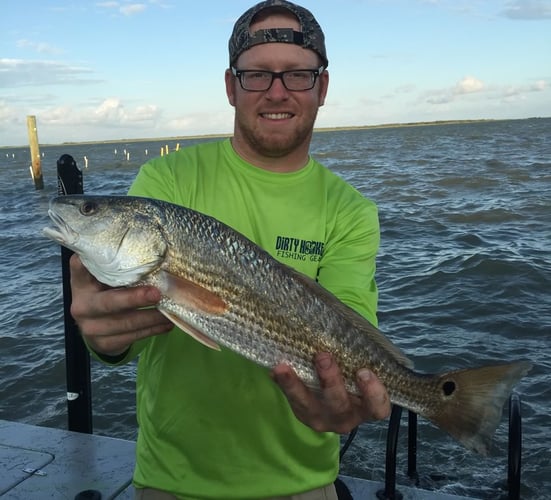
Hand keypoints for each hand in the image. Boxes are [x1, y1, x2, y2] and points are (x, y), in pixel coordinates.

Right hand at [69, 254, 172, 356]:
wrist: (98, 327)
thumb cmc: (107, 293)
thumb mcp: (105, 278)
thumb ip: (117, 266)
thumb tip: (149, 250)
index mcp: (81, 282)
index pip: (80, 267)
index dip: (93, 262)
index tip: (114, 255)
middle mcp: (81, 305)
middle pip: (108, 302)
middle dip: (134, 298)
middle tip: (157, 293)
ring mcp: (90, 327)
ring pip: (125, 323)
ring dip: (152, 317)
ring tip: (170, 310)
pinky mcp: (103, 343)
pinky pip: (132, 336)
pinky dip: (152, 329)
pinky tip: (166, 323)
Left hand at [271, 352, 390, 433]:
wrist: (330, 394)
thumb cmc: (352, 373)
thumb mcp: (358, 368)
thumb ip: (356, 355)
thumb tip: (341, 321)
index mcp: (366, 407)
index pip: (378, 407)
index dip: (374, 393)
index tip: (364, 371)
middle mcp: (346, 417)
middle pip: (339, 404)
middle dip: (330, 380)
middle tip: (323, 356)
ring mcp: (322, 418)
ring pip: (308, 406)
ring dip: (296, 385)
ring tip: (283, 367)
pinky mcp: (302, 414)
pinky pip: (291, 401)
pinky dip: (282, 384)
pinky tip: (274, 370)